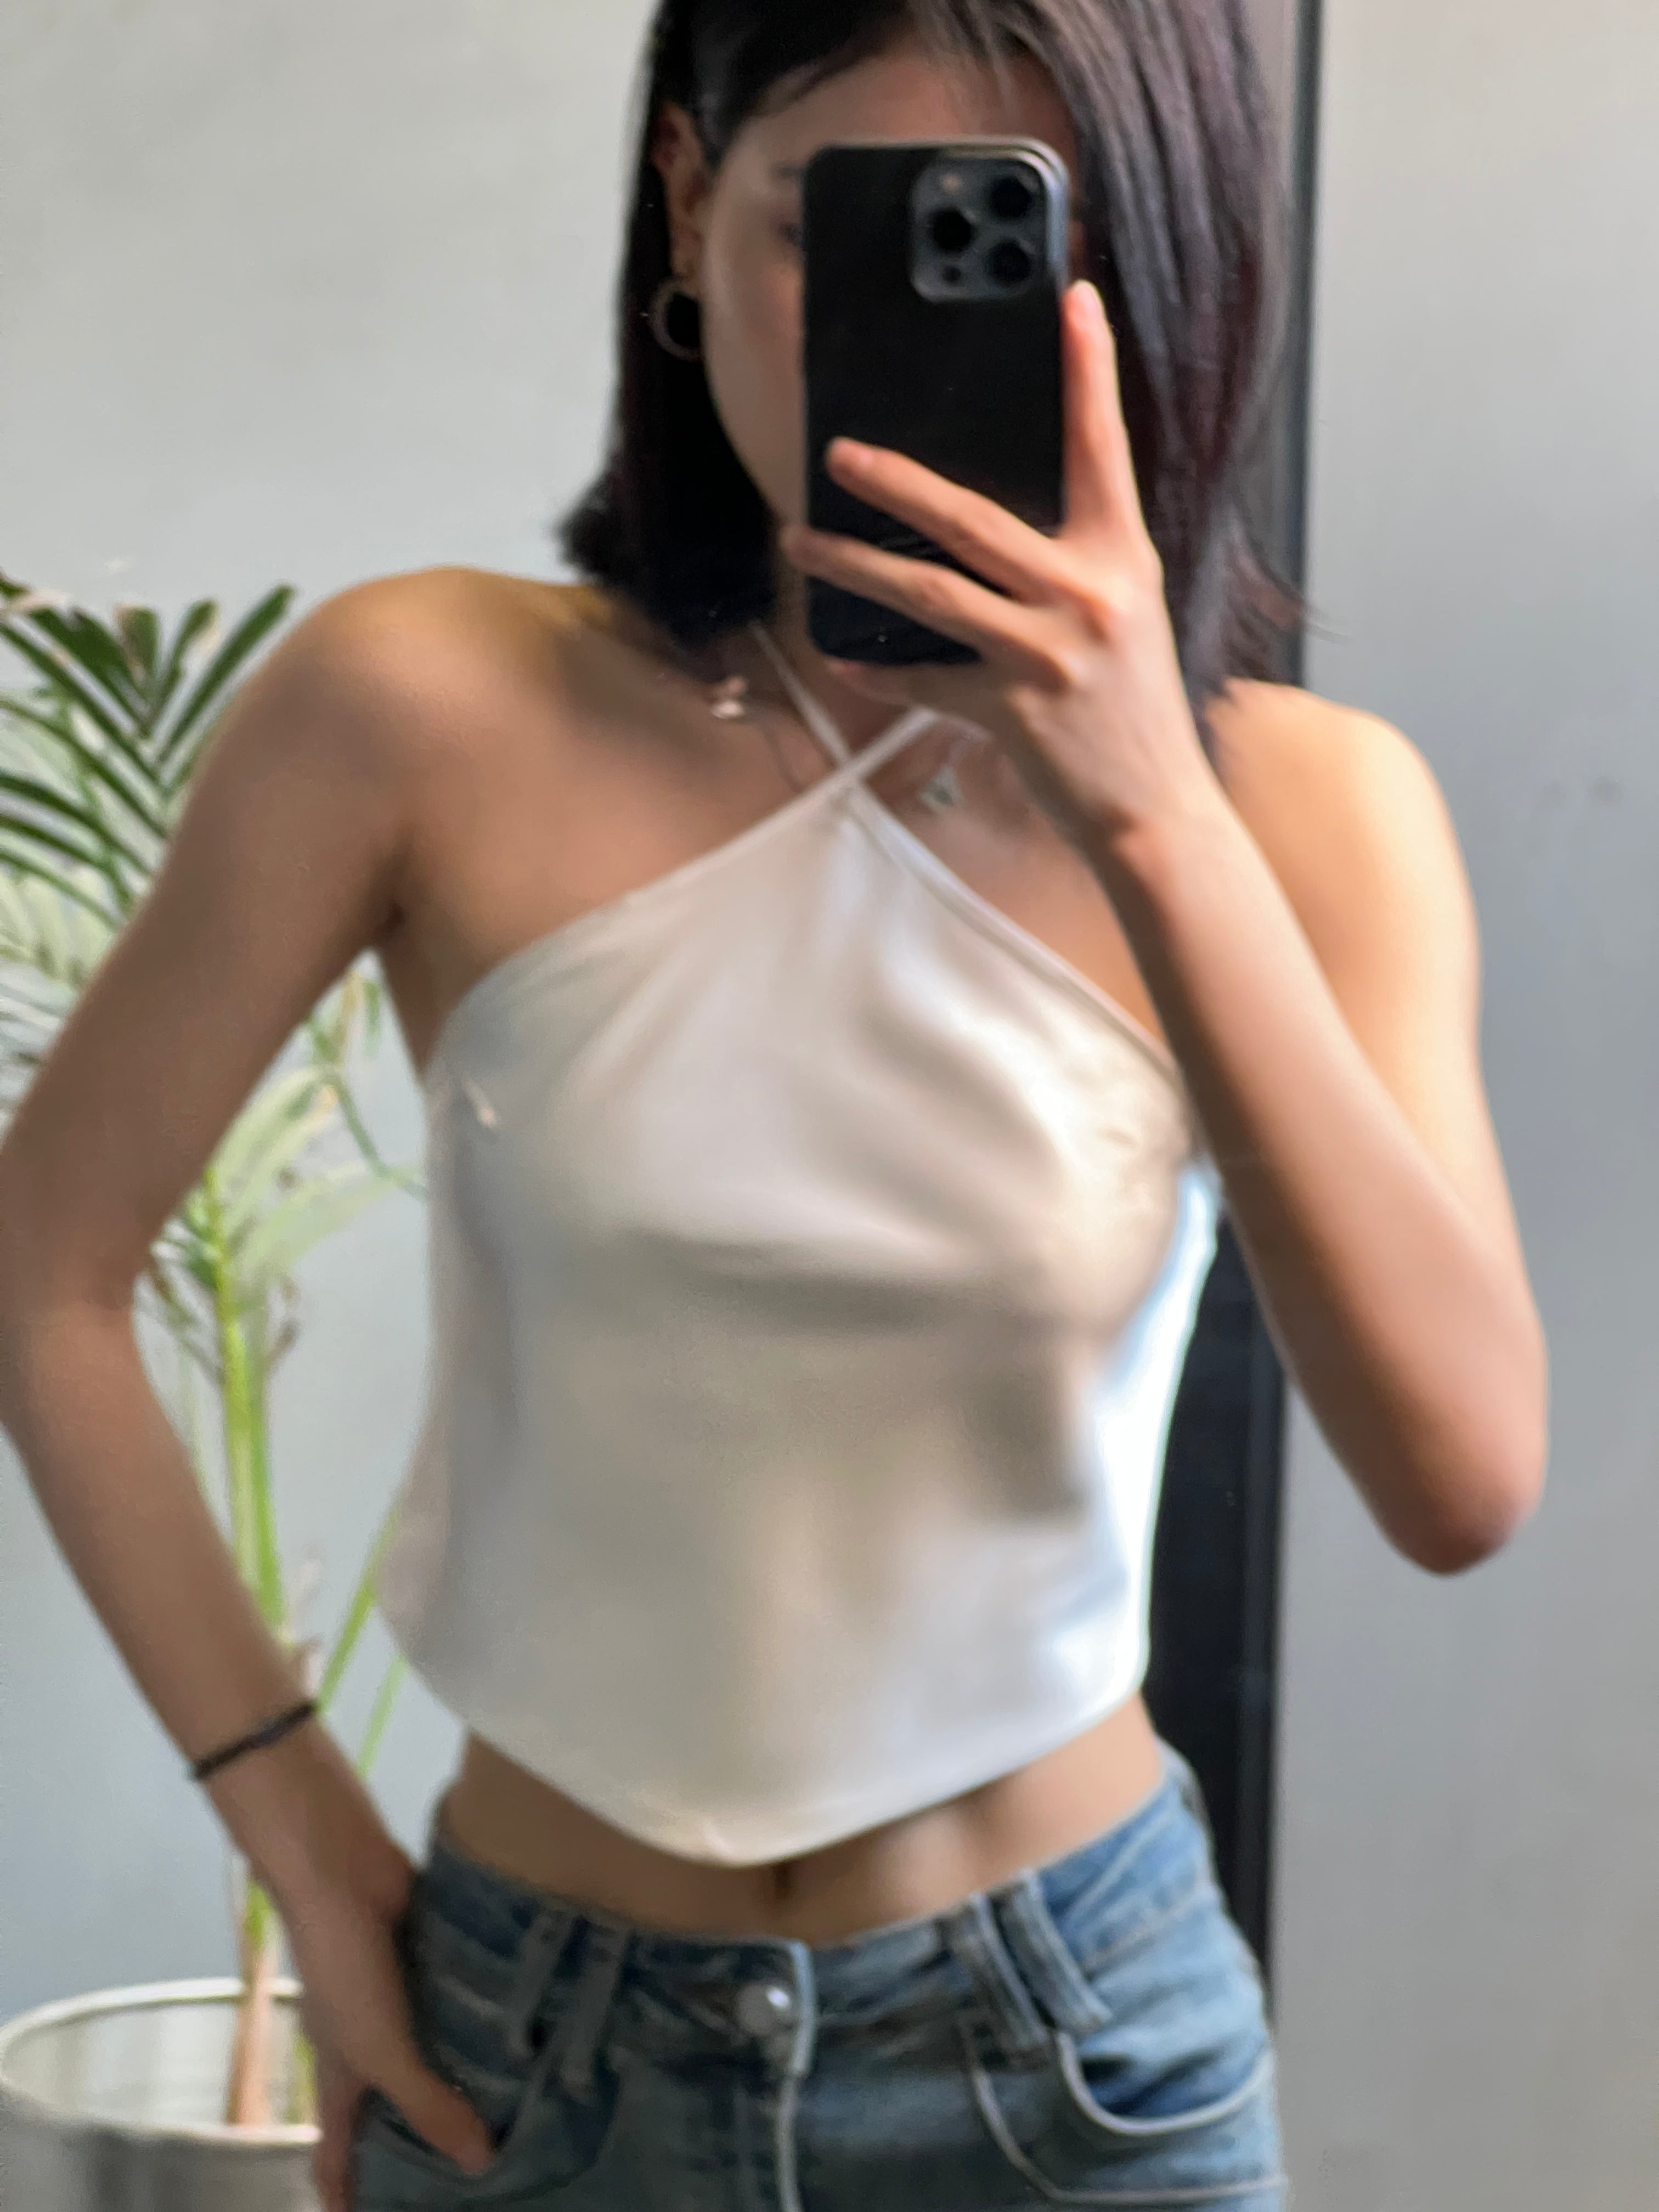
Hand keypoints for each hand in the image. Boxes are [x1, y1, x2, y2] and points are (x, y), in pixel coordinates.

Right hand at [280, 1842, 496, 2211]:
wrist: (345, 1872)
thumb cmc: (346, 1969)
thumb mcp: (381, 2050)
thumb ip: (427, 2104)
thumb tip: (479, 2166)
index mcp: (341, 2076)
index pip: (335, 2154)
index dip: (345, 2196)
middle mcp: (367, 2044)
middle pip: (390, 2109)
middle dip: (421, 2142)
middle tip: (475, 2174)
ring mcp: (397, 2001)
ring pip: (432, 2055)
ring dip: (466, 2078)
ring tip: (522, 2111)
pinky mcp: (426, 1962)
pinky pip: (456, 2004)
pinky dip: (483, 2021)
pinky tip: (528, 2036)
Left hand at [779, 281, 1219, 852]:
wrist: (1153, 809)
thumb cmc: (1134, 709)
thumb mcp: (1124, 616)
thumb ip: (1074, 563)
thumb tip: (991, 524)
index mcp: (1122, 559)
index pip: (1103, 448)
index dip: (1090, 372)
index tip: (1075, 301)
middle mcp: (1086, 596)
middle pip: (971, 518)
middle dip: (896, 481)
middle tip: (838, 451)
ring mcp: (1046, 655)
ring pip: (927, 593)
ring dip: (852, 564)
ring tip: (800, 539)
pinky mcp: (1012, 710)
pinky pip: (923, 680)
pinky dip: (880, 672)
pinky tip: (843, 660)